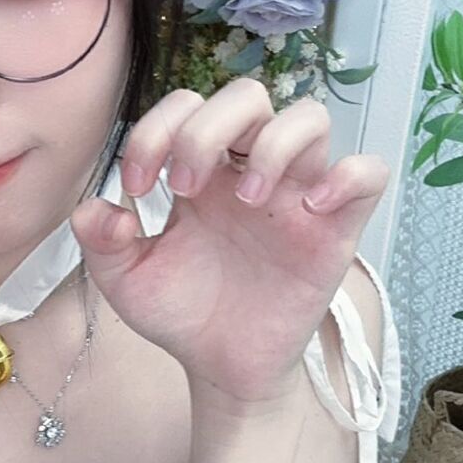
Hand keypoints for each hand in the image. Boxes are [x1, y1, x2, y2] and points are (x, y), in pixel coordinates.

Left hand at [70, 79, 390, 406]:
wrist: (221, 367)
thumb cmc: (183, 313)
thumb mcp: (127, 282)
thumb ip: (101, 242)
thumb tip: (94, 209)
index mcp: (201, 169)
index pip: (188, 105)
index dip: (156, 130)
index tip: (136, 187)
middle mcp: (250, 170)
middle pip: (248, 95)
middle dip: (206, 129)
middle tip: (181, 188)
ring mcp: (296, 196)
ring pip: (310, 118)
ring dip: (273, 144)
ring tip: (244, 199)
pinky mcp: (335, 230)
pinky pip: (368, 175)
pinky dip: (348, 176)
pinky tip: (310, 209)